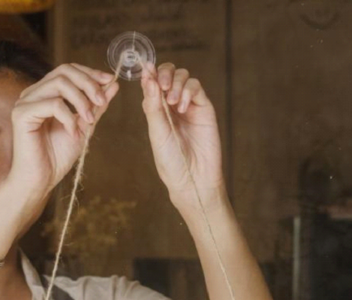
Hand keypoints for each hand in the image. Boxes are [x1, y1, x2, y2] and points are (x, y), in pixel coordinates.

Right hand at [4, 63, 119, 219]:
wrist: (41, 180)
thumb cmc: (57, 156)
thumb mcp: (84, 126)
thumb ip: (96, 105)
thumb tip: (113, 83)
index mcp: (45, 93)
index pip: (67, 70)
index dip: (90, 73)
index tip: (109, 81)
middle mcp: (33, 94)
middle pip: (64, 71)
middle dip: (88, 83)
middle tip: (102, 102)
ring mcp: (25, 102)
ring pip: (59, 84)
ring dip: (81, 100)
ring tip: (89, 120)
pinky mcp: (21, 114)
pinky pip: (52, 104)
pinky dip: (68, 117)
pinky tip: (73, 132)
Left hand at [141, 62, 226, 215]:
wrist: (193, 178)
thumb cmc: (170, 160)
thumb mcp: (156, 131)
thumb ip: (152, 104)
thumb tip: (146, 76)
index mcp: (156, 109)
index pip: (152, 81)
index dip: (149, 73)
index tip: (146, 69)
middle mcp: (171, 105)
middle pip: (168, 74)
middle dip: (164, 74)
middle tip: (162, 86)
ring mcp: (189, 105)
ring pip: (183, 77)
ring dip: (175, 83)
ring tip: (172, 102)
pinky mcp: (204, 108)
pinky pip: (196, 87)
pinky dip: (188, 91)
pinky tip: (182, 107)